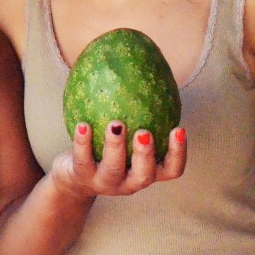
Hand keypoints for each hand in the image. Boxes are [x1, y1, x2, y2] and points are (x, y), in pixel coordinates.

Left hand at [50, 121, 186, 199]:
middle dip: (146, 154)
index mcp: (147, 171)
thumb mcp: (128, 136)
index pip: (171, 169)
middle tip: (144, 132)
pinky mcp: (83, 178)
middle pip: (144, 174)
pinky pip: (82, 160)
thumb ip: (139, 114)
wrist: (75, 177)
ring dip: (115, 146)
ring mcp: (106, 183)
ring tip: (115, 124)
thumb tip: (147, 71)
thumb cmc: (108, 150)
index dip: (178, 153)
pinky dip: (83, 143)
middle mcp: (130, 181)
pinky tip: (83, 125)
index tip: (178, 128)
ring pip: (113, 169)